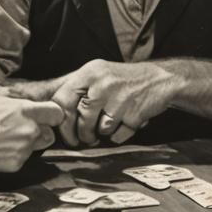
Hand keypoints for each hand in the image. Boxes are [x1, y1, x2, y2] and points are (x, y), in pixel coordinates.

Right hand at [0, 90, 63, 171]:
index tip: (46, 116)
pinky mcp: (17, 163)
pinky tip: (4, 149)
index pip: (57, 113)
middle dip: (42, 131)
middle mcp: (30, 130)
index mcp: (27, 111)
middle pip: (50, 133)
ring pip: (38, 146)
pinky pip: (25, 158)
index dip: (52, 115)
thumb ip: (18, 94)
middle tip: (25, 129)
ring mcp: (24, 148)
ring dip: (30, 143)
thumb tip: (29, 95)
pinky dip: (17, 155)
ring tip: (11, 139)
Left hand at [50, 60, 180, 146]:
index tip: (65, 132)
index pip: (61, 100)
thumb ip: (74, 89)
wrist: (160, 79)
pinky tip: (125, 122)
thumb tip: (50, 110)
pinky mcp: (134, 112)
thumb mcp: (98, 75)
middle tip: (84, 139)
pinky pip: (117, 135)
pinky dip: (119, 135)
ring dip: (102, 133)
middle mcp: (102, 83)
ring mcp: (119, 97)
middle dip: (81, 134)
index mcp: (89, 73)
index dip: (61, 121)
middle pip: (80, 118)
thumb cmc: (123, 81)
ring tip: (109, 124)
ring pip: (99, 129)